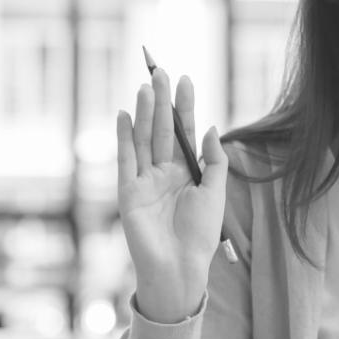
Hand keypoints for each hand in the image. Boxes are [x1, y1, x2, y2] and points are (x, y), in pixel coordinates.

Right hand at [116, 67, 227, 323]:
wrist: (179, 267)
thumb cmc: (200, 234)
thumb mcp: (215, 192)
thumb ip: (214, 160)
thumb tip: (210, 127)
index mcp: (186, 172)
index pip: (184, 131)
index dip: (185, 106)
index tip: (186, 79)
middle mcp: (163, 172)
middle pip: (162, 130)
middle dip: (162, 101)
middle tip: (162, 71)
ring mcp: (144, 181)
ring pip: (143, 139)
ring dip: (144, 113)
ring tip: (146, 86)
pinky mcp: (128, 192)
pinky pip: (125, 160)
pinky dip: (123, 138)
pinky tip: (123, 115)